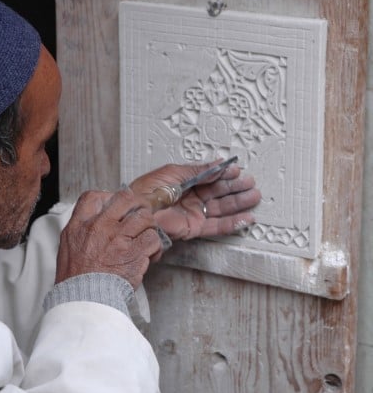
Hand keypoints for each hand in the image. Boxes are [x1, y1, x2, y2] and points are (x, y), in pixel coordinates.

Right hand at [55, 188, 162, 288]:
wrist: (84, 300)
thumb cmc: (76, 277)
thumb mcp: (68, 245)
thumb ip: (82, 227)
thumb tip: (97, 217)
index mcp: (81, 224)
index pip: (94, 196)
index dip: (109, 196)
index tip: (116, 205)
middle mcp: (100, 227)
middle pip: (126, 198)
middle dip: (137, 204)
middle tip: (140, 213)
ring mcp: (118, 239)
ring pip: (145, 217)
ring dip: (149, 226)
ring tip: (145, 236)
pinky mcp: (134, 254)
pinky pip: (153, 240)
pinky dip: (154, 247)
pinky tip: (149, 253)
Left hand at [129, 159, 260, 240]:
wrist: (138, 212)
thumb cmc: (148, 190)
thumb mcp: (174, 172)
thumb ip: (199, 170)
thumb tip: (218, 164)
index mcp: (185, 181)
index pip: (210, 177)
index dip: (224, 174)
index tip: (237, 170)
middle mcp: (190, 196)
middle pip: (218, 192)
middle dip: (235, 187)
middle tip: (250, 183)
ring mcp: (193, 212)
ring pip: (221, 207)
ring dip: (238, 202)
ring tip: (253, 197)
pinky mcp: (194, 227)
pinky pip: (217, 226)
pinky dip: (232, 223)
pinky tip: (245, 218)